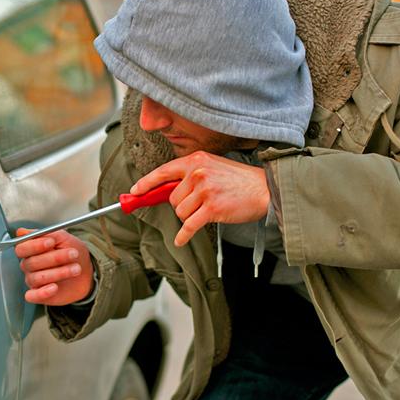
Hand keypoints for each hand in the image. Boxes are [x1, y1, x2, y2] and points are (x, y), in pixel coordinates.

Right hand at [15, 229, 93, 305]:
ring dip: (58, 273)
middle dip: (55, 258)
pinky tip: (54, 287)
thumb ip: (45, 234)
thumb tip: (22, 232)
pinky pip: (32, 296)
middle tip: (72, 254)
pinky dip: (42, 292)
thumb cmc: (73, 253)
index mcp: (31, 250)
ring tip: (75, 269)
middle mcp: (29, 266)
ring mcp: (34, 280)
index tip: (51, 243)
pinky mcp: (39, 294)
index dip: (34, 246)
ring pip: (36, 278)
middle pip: (31, 263)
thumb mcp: (64, 238)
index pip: (22, 248)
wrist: (87, 271)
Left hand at [131, 151, 269, 246]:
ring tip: (207, 211)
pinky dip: (183, 235)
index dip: (146, 183)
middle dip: (181, 205)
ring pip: (180, 212)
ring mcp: (204, 190)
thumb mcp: (213, 166)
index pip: (163, 171)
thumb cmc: (239, 180)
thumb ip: (191, 174)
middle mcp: (197, 173)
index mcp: (196, 160)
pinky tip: (181, 239)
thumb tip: (166, 190)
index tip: (135, 191)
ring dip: (189, 217)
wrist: (264, 189)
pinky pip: (189, 226)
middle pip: (171, 198)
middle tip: (199, 205)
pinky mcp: (212, 208)